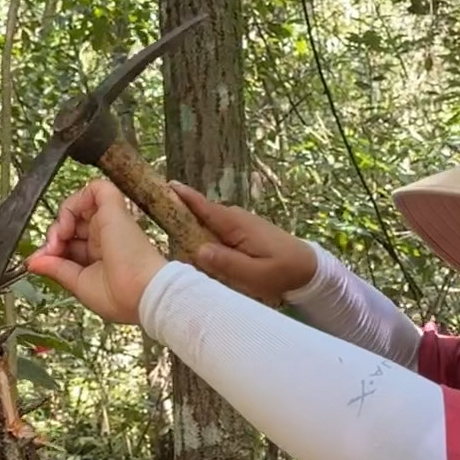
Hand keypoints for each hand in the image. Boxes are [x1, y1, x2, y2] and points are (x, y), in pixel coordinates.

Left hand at [27, 178, 165, 322]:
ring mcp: (110, 221)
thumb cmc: (120, 296)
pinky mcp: (114, 208)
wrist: (143, 293)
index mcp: (100, 256)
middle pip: (71, 223)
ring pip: (79, 204)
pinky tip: (68, 222)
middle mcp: (105, 237)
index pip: (70, 243)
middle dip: (54, 235)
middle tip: (52, 250)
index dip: (53, 248)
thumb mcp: (78, 284)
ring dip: (61, 218)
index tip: (42, 260)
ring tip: (60, 236)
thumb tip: (32, 262)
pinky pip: (94, 188)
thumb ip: (56, 269)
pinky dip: (74, 201)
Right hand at [168, 182, 315, 302]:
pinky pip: (215, 230)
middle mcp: (234, 219)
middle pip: (200, 213)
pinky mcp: (241, 233)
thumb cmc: (282, 272)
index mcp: (235, 225)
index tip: (164, 185)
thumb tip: (197, 251)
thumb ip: (226, 263)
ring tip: (167, 230)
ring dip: (189, 226)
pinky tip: (194, 247)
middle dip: (178, 211)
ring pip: (206, 224)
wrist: (308, 269)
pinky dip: (203, 233)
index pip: (204, 207)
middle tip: (151, 211)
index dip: (183, 196)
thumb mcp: (254, 274)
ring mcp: (238, 224)